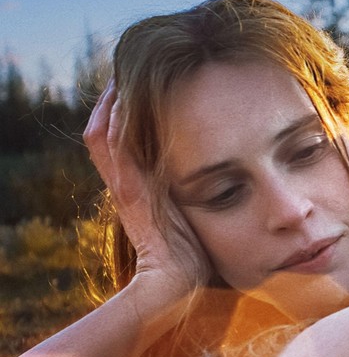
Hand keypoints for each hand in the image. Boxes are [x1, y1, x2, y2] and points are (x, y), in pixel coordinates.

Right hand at [83, 80, 206, 315]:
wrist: (180, 289)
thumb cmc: (198, 262)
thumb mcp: (199, 220)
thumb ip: (205, 199)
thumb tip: (234, 179)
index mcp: (143, 190)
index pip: (127, 141)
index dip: (130, 113)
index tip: (149, 85)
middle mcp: (129, 184)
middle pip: (110, 129)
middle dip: (121, 97)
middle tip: (132, 67)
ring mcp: (126, 186)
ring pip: (106, 131)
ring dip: (116, 99)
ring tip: (126, 69)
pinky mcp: (129, 190)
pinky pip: (112, 144)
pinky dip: (115, 116)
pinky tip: (123, 90)